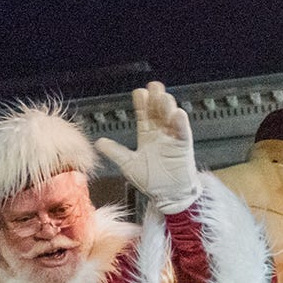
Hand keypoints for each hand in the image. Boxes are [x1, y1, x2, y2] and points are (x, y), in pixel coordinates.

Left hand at [95, 81, 200, 213]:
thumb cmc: (151, 181)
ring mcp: (173, 139)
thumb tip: (98, 142)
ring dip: (167, 107)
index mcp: (147, 136)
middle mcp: (160, 134)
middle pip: (158, 112)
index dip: (142, 105)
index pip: (144, 116)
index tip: (139, 92)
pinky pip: (183, 132)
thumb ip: (115, 152)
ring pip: (170, 118)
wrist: (168, 196)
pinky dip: (180, 123)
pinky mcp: (183, 147)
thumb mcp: (129, 165)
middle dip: (156, 99)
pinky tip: (177, 113)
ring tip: (163, 96)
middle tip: (153, 86)